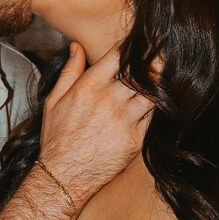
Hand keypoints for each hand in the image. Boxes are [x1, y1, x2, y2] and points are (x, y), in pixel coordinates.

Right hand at [39, 43, 152, 208]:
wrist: (63, 176)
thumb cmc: (57, 138)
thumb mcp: (54, 101)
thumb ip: (69, 71)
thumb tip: (76, 46)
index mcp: (89, 86)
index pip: (119, 56)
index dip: (134, 46)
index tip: (143, 43)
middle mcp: (109, 100)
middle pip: (141, 72)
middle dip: (153, 62)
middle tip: (162, 56)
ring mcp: (124, 120)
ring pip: (152, 93)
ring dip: (159, 84)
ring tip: (164, 78)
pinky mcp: (135, 139)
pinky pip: (153, 117)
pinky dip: (156, 109)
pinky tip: (158, 104)